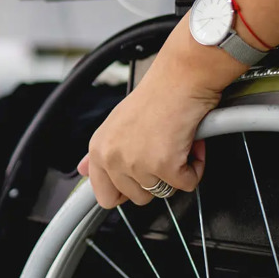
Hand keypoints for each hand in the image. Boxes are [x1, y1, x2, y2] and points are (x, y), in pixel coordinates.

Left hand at [77, 53, 222, 208]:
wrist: (180, 79)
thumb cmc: (155, 96)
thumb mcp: (115, 124)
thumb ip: (100, 152)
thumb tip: (83, 170)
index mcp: (99, 149)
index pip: (104, 196)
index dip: (125, 193)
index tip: (137, 183)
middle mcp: (113, 158)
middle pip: (137, 198)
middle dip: (155, 179)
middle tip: (162, 151)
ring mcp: (138, 164)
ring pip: (163, 192)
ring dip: (176, 171)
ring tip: (175, 144)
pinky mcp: (165, 166)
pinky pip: (187, 184)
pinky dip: (195, 168)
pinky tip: (190, 145)